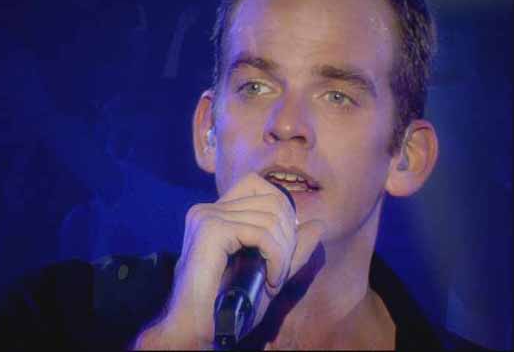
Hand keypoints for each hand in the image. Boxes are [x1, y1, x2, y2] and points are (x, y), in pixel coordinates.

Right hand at [133, 172, 325, 349]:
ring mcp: (207, 216)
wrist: (194, 328)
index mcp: (215, 212)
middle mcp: (208, 208)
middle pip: (271, 199)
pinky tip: (270, 282)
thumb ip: (293, 248)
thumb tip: (318, 224)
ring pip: (270, 218)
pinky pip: (262, 233)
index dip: (281, 210)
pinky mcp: (211, 230)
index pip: (257, 184)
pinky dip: (276, 258)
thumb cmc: (227, 305)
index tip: (281, 247)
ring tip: (274, 280)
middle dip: (287, 236)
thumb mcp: (269, 272)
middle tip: (280, 270)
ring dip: (283, 253)